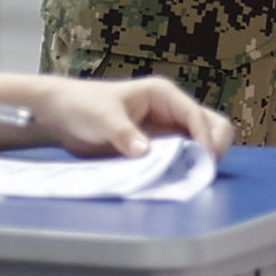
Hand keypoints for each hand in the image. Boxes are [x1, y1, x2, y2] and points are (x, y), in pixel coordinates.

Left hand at [2, 69, 231, 159]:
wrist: (63, 115)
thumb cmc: (82, 105)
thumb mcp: (102, 117)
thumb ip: (123, 133)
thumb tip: (145, 152)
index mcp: (163, 95)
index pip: (197, 115)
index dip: (204, 138)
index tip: (202, 160)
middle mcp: (171, 111)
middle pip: (212, 126)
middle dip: (213, 148)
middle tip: (199, 170)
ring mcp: (167, 130)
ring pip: (201, 144)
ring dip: (199, 161)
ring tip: (185, 177)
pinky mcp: (159, 148)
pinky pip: (182, 158)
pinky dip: (183, 169)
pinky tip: (171, 180)